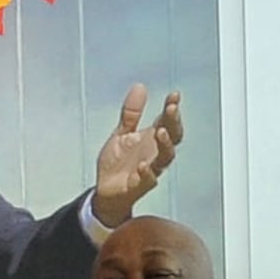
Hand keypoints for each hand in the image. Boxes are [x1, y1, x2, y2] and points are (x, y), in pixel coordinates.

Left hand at [91, 84, 185, 223]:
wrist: (105, 192)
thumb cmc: (117, 165)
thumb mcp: (122, 133)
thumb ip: (131, 113)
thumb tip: (140, 87)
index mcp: (151, 140)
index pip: (168, 122)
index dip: (172, 109)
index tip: (174, 96)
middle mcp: (154, 154)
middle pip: (172, 137)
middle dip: (173, 123)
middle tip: (171, 108)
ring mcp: (149, 170)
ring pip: (165, 158)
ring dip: (165, 145)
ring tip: (160, 132)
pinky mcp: (138, 186)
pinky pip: (147, 180)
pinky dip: (147, 173)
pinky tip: (143, 165)